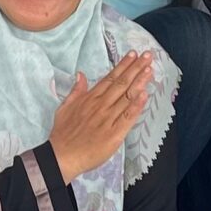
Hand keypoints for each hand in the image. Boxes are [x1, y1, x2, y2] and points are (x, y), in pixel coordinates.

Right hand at [47, 51, 155, 177]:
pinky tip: (145, 94)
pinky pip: (128, 117)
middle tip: (147, 55)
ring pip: (127, 97)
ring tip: (149, 69)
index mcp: (90, 98)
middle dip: (135, 68)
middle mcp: (101, 105)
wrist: (62, 156)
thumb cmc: (63, 134)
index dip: (123, 65)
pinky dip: (137, 105)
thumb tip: (80, 74)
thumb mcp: (64, 108)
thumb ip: (75, 91)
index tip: (133, 55)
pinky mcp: (114, 134)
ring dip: (139, 82)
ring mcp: (108, 119)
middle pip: (121, 83)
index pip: (110, 78)